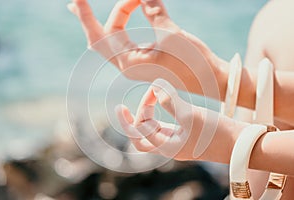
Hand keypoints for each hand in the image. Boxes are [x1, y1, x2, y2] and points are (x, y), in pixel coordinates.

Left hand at [67, 0, 226, 97]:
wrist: (210, 79)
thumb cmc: (193, 63)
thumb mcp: (171, 34)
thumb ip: (154, 10)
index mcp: (129, 63)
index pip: (99, 37)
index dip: (86, 17)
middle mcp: (128, 65)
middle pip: (104, 36)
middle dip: (96, 16)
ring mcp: (136, 62)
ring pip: (115, 37)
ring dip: (113, 17)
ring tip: (105, 2)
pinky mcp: (146, 58)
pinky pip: (127, 38)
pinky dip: (125, 22)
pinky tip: (128, 10)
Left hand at [115, 79, 239, 160]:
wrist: (241, 143)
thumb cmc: (217, 133)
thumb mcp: (191, 115)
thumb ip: (171, 100)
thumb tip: (155, 87)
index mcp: (167, 147)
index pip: (137, 137)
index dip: (126, 122)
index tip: (121, 107)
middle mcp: (169, 146)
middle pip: (143, 133)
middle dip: (139, 115)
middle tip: (148, 96)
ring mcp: (178, 140)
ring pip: (154, 128)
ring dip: (151, 112)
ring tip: (154, 95)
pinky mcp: (186, 133)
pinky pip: (166, 124)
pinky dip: (162, 111)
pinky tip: (165, 100)